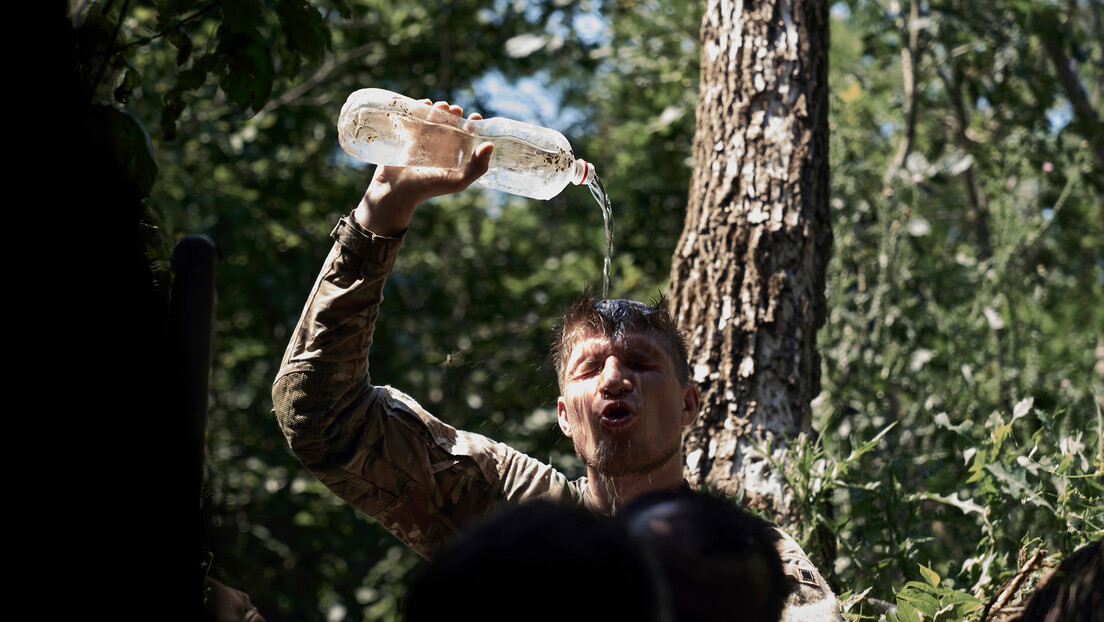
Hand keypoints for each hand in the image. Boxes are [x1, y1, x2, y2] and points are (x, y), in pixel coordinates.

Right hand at [355, 100, 493, 236]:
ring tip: (441, 106)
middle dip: (454, 114)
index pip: (467, 138)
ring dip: (439, 109)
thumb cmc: (428, 188)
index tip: (474, 118)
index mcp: (455, 158)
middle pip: (451, 125)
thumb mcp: (457, 181)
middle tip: (454, 110)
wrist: (397, 190)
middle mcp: (442, 149)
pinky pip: (416, 119)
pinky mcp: (409, 138)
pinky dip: (420, 109)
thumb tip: (490, 145)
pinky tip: (424, 104)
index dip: (473, 126)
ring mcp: (425, 143)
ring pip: (434, 120)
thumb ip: (477, 167)